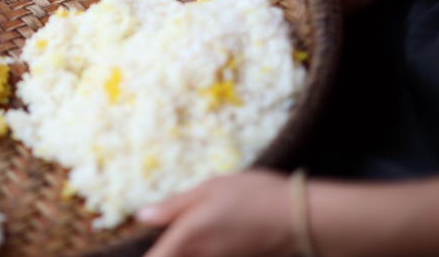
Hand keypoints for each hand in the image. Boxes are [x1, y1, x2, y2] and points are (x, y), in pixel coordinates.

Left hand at [138, 170, 294, 256]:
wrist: (301, 219)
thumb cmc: (253, 196)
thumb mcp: (209, 189)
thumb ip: (174, 206)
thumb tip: (142, 216)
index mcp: (188, 236)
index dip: (147, 256)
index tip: (137, 251)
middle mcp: (201, 256)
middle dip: (164, 250)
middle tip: (162, 234)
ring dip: (182, 249)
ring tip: (183, 232)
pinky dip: (201, 251)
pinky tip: (208, 236)